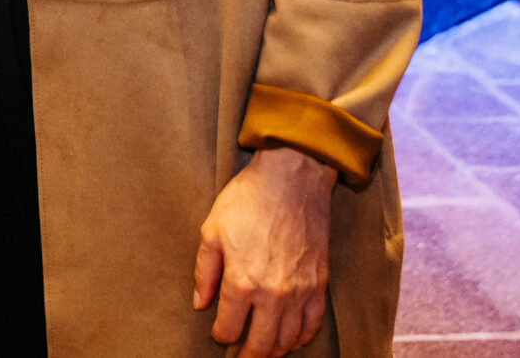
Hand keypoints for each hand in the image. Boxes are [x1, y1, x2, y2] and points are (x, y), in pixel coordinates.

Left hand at [193, 146, 337, 356]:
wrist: (292, 180)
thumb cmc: (247, 201)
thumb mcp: (211, 231)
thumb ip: (204, 272)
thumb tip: (201, 303)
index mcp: (241, 282)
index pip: (229, 328)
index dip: (221, 335)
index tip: (218, 333)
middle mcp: (272, 295)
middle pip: (261, 345)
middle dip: (247, 355)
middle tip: (240, 356)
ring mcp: (299, 292)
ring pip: (288, 341)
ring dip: (274, 350)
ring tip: (263, 349)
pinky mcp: (318, 285)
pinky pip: (312, 325)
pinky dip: (301, 338)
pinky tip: (291, 338)